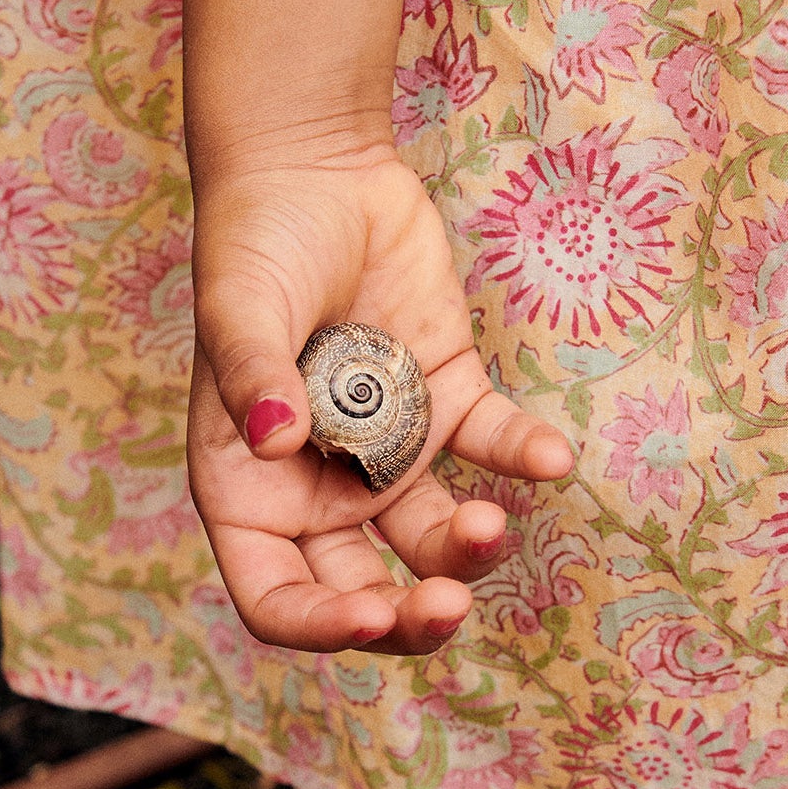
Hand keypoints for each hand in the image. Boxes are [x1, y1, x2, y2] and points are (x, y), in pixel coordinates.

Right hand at [189, 147, 574, 653]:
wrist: (315, 165)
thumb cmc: (252, 241)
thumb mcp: (237, 306)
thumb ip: (252, 375)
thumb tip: (274, 439)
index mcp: (249, 488)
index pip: (275, 595)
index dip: (317, 623)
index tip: (369, 615)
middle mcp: (318, 486)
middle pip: (363, 588)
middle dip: (407, 613)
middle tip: (447, 605)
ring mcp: (388, 450)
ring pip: (435, 536)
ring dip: (467, 547)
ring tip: (492, 521)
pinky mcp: (447, 401)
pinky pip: (493, 448)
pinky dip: (524, 457)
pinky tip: (550, 458)